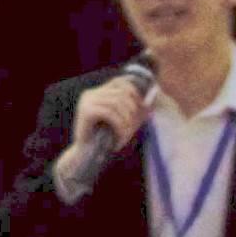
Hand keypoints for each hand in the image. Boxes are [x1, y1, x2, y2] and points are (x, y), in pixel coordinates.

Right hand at [58, 72, 152, 190]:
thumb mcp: (121, 121)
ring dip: (127, 122)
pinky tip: (119, 140)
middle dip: (133, 111)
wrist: (85, 154)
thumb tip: (150, 103)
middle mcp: (91, 93)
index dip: (135, 93)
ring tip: (126, 137)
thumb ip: (132, 111)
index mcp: (97, 92)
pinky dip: (119, 127)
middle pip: (122, 93)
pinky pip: (110, 114)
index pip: (120, 82)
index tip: (144, 108)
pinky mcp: (86, 111)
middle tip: (135, 128)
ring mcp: (87, 101)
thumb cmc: (105, 139)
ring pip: (117, 104)